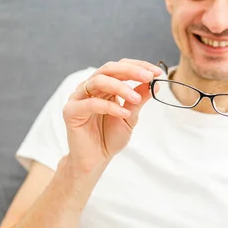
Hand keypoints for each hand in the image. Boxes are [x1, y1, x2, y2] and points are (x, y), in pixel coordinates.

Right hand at [62, 58, 162, 173]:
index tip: (157, 72)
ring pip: (98, 81)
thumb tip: (154, 84)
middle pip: (109, 69)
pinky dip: (110, 107)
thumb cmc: (110, 137)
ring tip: (136, 98)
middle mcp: (90, 88)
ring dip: (120, 87)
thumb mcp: (130, 117)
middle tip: (148, 77)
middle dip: (130, 71)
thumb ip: (138, 100)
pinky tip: (124, 114)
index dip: (138, 66)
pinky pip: (91, 103)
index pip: (120, 67)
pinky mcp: (71, 111)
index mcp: (105, 86)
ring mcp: (79, 98)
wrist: (96, 160)